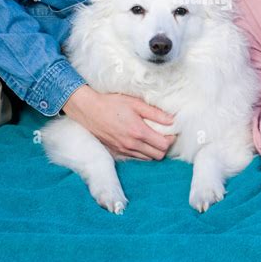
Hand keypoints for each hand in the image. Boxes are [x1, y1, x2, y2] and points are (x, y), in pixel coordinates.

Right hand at [62, 85, 176, 159]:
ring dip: (153, 151)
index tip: (170, 131)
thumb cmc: (112, 103)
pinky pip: (136, 158)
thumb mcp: (136, 103)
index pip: (163, 146)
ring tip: (152, 138)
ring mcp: (124, 150)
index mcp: (139, 132)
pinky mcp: (117, 151)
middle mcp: (132, 144)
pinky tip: (141, 142)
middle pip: (158, 156)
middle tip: (163, 135)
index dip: (170, 139)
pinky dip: (142, 153)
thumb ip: (155, 113)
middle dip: (164, 146)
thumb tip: (171, 120)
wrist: (89, 110)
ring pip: (147, 159)